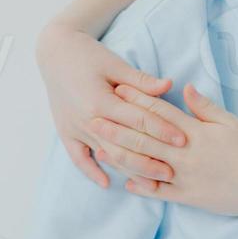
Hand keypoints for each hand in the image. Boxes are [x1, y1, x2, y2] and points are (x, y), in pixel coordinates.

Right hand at [35, 23, 185, 188]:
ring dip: (128, 172)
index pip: (137, 120)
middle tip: (172, 172)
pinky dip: (92, 171)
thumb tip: (169, 86)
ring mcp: (74, 128)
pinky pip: (78, 158)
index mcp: (101, 100)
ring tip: (151, 185)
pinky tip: (107, 183)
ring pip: (106, 156)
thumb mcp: (115, 63)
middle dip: (149, 161)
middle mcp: (87, 119)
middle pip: (123, 146)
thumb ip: (141, 80)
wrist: (55, 53)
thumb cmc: (88, 55)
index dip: (162, 130)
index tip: (182, 140)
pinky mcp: (65, 132)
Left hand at [89, 83, 237, 217]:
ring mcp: (185, 178)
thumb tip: (184, 88)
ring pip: (147, 166)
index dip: (138, 100)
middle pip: (145, 139)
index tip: (119, 90)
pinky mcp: (188, 197)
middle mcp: (186, 155)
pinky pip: (160, 193)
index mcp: (196, 133)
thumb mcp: (230, 122)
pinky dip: (142, 187)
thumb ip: (204, 107)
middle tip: (94, 118)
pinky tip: (126, 182)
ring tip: (100, 148)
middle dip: (118, 128)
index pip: (161, 113)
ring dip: (122, 157)